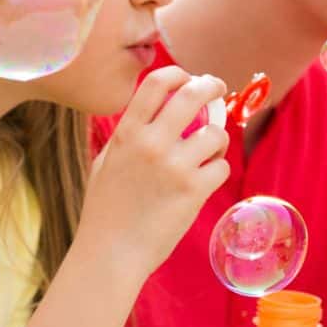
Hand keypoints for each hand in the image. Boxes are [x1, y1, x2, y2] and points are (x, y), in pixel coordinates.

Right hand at [83, 66, 231, 276]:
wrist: (111, 252)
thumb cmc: (106, 210)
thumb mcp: (107, 162)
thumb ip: (129, 135)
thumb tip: (154, 113)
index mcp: (127, 133)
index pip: (157, 82)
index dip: (179, 74)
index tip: (190, 78)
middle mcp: (151, 143)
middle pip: (194, 95)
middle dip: (212, 87)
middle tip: (218, 90)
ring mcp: (174, 166)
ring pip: (216, 133)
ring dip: (218, 140)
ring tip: (209, 152)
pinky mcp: (193, 191)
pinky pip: (221, 167)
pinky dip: (217, 171)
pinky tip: (206, 179)